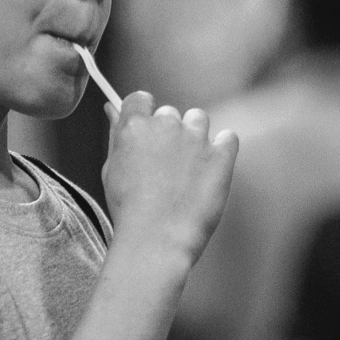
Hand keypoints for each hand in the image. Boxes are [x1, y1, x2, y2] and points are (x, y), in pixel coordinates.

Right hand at [100, 91, 237, 269]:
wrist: (156, 240)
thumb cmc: (129, 210)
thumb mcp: (111, 170)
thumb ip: (117, 136)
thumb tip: (113, 110)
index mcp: (135, 125)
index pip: (141, 99)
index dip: (145, 115)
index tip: (148, 133)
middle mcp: (166, 124)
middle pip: (170, 114)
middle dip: (169, 133)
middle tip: (166, 166)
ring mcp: (195, 138)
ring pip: (199, 120)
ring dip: (195, 137)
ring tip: (189, 170)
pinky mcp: (221, 155)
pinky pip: (228, 138)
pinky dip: (223, 149)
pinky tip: (211, 170)